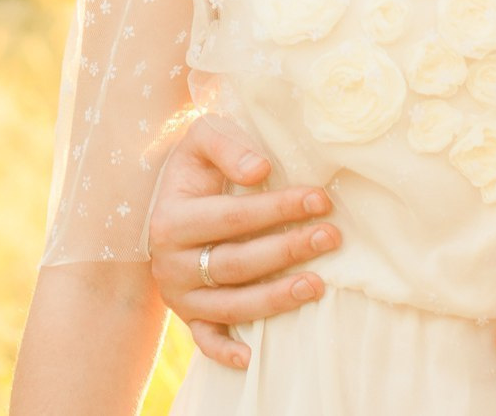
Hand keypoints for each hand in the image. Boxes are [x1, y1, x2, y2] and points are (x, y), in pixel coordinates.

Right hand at [146, 115, 341, 369]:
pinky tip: (253, 357)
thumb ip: (227, 145)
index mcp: (171, 219)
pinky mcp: (187, 316)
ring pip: (229, 304)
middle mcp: (170, 263)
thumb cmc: (195, 169)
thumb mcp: (202, 139)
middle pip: (235, 263)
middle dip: (287, 250)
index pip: (231, 217)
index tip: (320, 199)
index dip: (277, 208)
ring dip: (275, 298)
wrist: (164, 202)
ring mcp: (178, 294)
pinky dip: (225, 352)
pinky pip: (205, 340)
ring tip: (317, 285)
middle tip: (331, 237)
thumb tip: (260, 169)